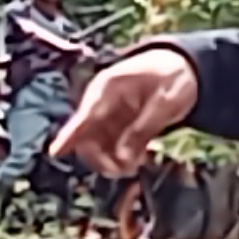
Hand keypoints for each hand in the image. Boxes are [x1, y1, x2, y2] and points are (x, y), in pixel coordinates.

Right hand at [56, 47, 199, 175]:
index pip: (85, 114)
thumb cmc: (174, 76)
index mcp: (110, 86)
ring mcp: (108, 113)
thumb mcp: (167, 100)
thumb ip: (145, 128)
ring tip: (134, 167)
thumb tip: (123, 158)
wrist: (183, 67)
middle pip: (87, 136)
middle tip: (125, 171)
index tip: (55, 152)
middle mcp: (102, 101)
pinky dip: (120, 156)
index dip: (69, 135)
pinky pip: (110, 146)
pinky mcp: (117, 124)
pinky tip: (138, 160)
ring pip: (97, 145)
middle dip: (100, 158)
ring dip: (110, 160)